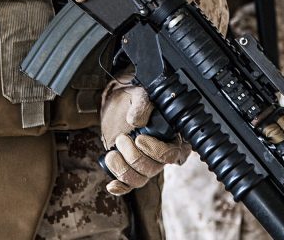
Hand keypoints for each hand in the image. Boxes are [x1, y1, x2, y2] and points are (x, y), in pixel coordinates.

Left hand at [99, 76, 189, 195]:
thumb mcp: (140, 95)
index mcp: (171, 137)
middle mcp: (161, 154)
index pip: (172, 154)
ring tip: (112, 153)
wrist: (118, 104)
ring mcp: (146, 164)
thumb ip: (142, 105)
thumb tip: (136, 121)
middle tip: (122, 138)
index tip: (139, 138)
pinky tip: (111, 184)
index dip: (156, 151)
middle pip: (153, 169)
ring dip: (123, 169)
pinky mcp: (130, 169)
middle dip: (134, 156)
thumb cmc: (134, 99)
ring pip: (139, 180)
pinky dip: (120, 187)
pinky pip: (128, 186)